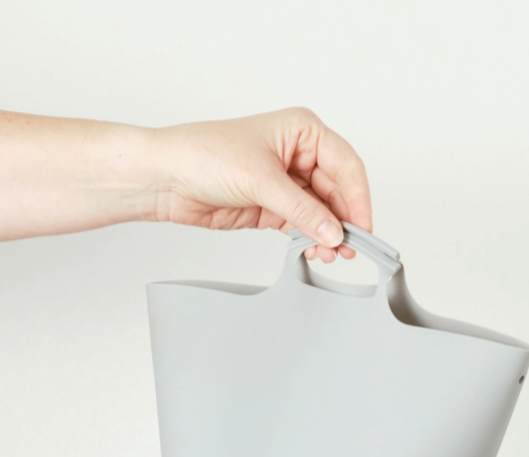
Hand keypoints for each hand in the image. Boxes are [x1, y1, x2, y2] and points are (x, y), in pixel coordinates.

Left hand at [150, 108, 371, 262]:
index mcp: (302, 131)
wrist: (165, 178)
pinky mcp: (274, 208)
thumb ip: (302, 210)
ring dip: (329, 235)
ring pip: (323, 213)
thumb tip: (334, 232)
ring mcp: (287, 183)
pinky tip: (316, 251)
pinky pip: (304, 226)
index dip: (358, 198)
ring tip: (333, 254)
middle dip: (345, 221)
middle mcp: (298, 155)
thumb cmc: (203, 155)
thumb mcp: (261, 180)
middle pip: (338, 192)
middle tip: (350, 247)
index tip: (362, 226)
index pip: (346, 166)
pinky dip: (312, 240)